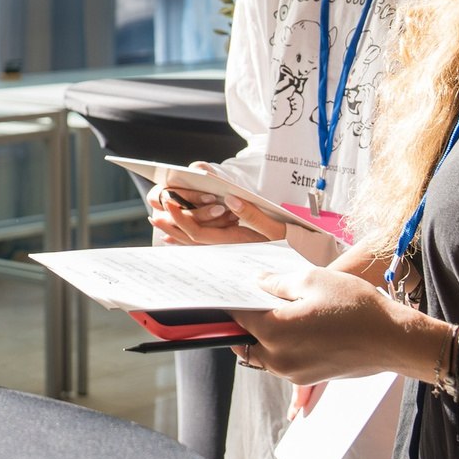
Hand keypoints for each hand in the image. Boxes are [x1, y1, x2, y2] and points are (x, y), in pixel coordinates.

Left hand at [146, 162, 287, 245]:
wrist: (301, 259)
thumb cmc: (290, 243)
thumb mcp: (274, 227)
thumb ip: (251, 214)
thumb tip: (229, 199)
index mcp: (234, 243)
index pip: (199, 233)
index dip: (181, 219)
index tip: (169, 204)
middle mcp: (227, 249)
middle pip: (192, 239)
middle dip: (173, 225)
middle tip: (156, 212)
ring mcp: (228, 250)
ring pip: (196, 243)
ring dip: (177, 232)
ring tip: (161, 221)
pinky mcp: (231, 249)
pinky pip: (204, 246)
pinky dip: (188, 240)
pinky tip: (176, 237)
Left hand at [233, 263, 445, 386]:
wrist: (394, 339)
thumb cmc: (356, 306)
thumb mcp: (313, 280)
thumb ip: (277, 283)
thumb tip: (257, 282)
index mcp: (274, 332)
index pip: (237, 317)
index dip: (231, 301)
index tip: (227, 292)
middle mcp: (278, 358)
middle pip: (244, 340)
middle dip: (243, 322)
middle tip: (250, 301)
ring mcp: (293, 373)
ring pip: (262, 354)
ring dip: (261, 336)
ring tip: (276, 311)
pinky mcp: (307, 378)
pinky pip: (281, 362)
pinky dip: (280, 346)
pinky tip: (296, 326)